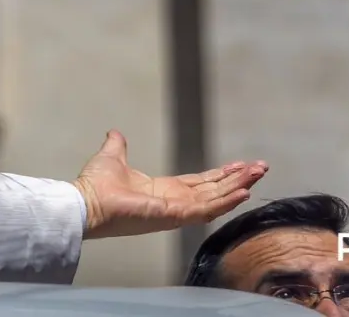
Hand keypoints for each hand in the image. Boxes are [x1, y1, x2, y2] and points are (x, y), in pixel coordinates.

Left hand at [73, 130, 266, 239]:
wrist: (86, 202)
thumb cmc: (96, 186)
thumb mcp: (113, 156)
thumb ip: (118, 146)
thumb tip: (115, 133)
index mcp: (165, 190)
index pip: (201, 183)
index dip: (221, 174)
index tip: (241, 166)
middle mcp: (175, 202)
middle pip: (215, 190)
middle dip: (238, 179)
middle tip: (261, 168)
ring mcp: (177, 211)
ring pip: (216, 198)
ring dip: (239, 186)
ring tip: (259, 174)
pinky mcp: (175, 215)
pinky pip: (207, 208)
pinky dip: (226, 200)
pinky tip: (244, 192)